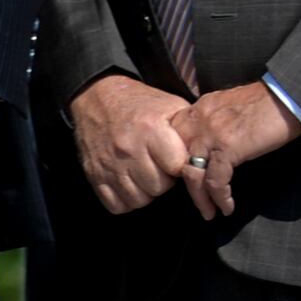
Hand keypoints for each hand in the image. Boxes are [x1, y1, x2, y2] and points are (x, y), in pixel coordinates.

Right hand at [69, 73, 194, 213]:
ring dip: (145, 192)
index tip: (176, 159)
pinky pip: (116, 205)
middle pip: (158, 187)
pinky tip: (129, 184)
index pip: (179, 169)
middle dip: (163, 180)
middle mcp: (127, 149)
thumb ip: (189, 132)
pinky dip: (125, 200)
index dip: (181, 166)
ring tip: (144, 175)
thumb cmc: (138, 103)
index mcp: (150, 130)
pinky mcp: (93, 173)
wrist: (94, 96)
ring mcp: (108, 163)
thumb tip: (207, 158)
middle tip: (159, 166)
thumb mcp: (170, 106)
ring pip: (138, 199)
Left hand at [172, 81, 300, 222]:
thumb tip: (206, 143)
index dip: (172, 161)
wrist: (287, 97)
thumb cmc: (264, 104)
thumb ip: (210, 122)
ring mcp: (210, 134)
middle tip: (193, 200)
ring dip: (199, 198)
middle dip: (180, 183)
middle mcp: (197, 121)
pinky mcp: (229, 148)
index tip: (182, 179)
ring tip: (208, 213)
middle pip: (174, 158)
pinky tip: (227, 208)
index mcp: (196, 111)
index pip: (170, 140)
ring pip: (191, 173)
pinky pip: (216, 180)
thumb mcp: (226, 108)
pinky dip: (219, 197)